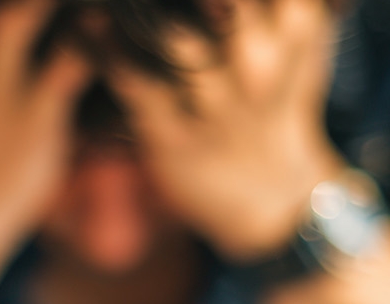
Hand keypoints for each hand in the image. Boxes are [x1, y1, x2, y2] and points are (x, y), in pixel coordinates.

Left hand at [102, 0, 343, 261]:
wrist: (269, 196)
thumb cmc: (278, 98)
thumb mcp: (302, 39)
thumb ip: (291, 0)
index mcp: (294, 28)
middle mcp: (258, 63)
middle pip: (217, 0)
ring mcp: (216, 103)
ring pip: (170, 36)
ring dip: (133, 4)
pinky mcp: (176, 137)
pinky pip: (135, 86)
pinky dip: (107, 49)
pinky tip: (87, 21)